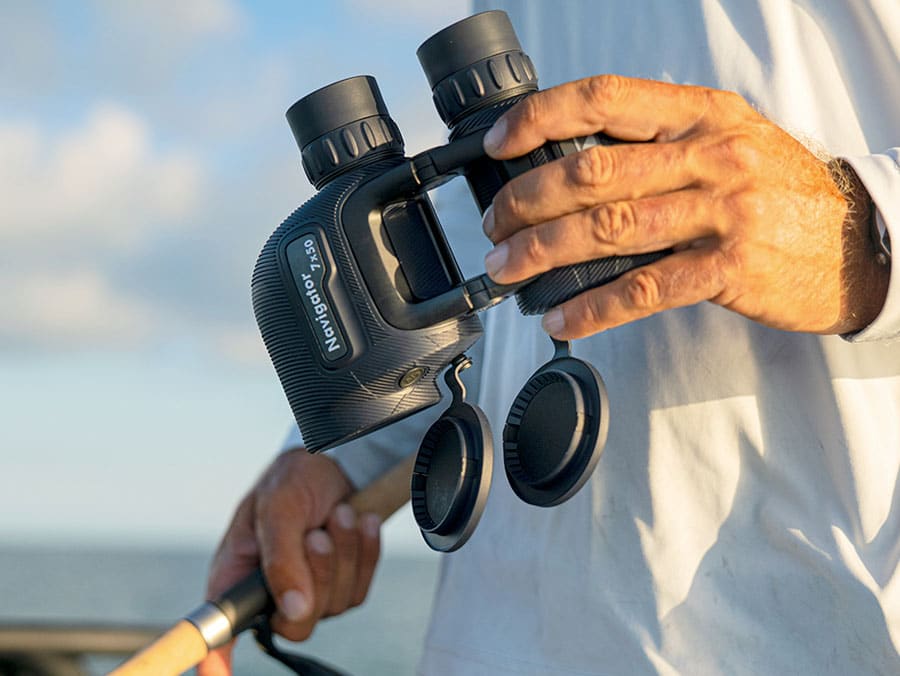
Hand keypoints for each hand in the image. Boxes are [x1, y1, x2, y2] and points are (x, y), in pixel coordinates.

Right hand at [197, 450, 381, 675]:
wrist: (336, 463)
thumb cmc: (293, 480)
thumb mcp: (278, 507)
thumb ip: (281, 557)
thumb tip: (293, 609)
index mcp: (236, 576)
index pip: (219, 630)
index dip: (214, 661)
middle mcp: (270, 593)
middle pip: (296, 625)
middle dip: (317, 576)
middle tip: (317, 534)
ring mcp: (310, 593)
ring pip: (334, 605)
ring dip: (343, 554)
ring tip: (340, 513)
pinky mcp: (342, 586)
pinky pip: (360, 588)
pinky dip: (365, 552)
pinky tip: (361, 520)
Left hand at [480, 75, 888, 337]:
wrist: (852, 242)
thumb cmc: (778, 192)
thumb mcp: (727, 141)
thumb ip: (659, 143)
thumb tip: (570, 163)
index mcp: (701, 114)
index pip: (606, 98)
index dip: (541, 117)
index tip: (500, 144)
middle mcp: (710, 155)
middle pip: (594, 170)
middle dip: (528, 199)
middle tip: (496, 224)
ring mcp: (722, 212)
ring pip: (610, 228)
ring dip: (544, 251)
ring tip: (507, 269)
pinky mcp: (728, 268)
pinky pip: (645, 288)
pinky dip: (594, 306)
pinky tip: (563, 318)